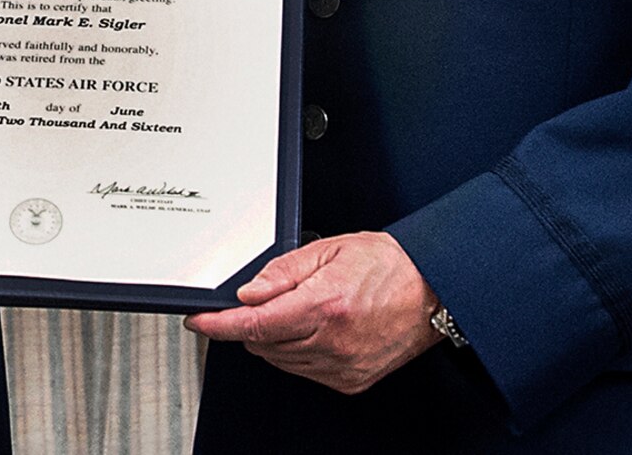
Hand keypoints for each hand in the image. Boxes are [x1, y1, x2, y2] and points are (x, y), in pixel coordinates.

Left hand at [184, 231, 440, 392]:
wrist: (432, 291)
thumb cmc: (389, 265)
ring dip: (272, 339)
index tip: (199, 321)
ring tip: (295, 310)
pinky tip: (310, 330)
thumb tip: (249, 292)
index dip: (219, 325)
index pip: (255, 324)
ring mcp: (342, 366)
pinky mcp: (350, 381)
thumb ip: (284, 271)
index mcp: (325, 305)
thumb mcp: (331, 250)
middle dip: (249, 324)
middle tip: (258, 302)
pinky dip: (296, 353)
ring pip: (280, 360)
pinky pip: (304, 371)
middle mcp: (333, 341)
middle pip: (263, 343)